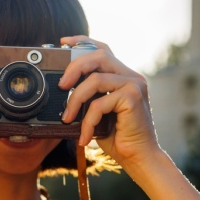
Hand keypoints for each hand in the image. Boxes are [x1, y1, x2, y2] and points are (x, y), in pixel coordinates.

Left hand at [59, 36, 159, 168]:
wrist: (138, 159)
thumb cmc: (118, 137)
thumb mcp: (97, 112)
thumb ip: (88, 95)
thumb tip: (62, 87)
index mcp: (123, 76)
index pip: (103, 49)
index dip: (82, 41)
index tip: (63, 43)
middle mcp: (132, 76)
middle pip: (99, 55)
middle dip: (74, 67)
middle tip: (60, 86)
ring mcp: (135, 85)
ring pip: (95, 80)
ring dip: (75, 100)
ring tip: (67, 118)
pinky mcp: (133, 98)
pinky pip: (99, 103)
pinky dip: (87, 121)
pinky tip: (85, 137)